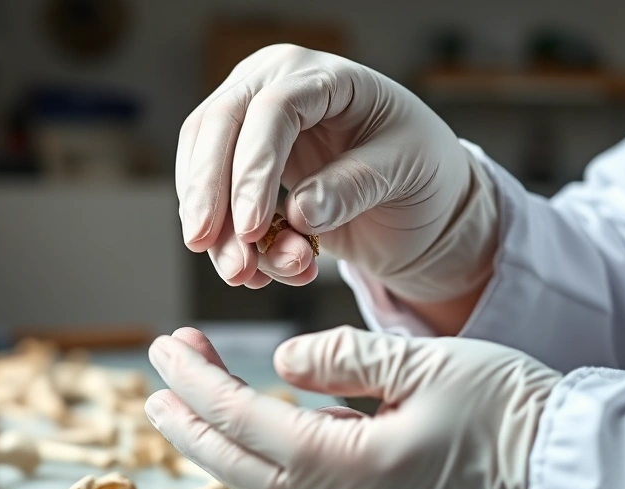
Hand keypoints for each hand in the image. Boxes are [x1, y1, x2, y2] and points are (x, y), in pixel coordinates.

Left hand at [145, 326, 560, 488]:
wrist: (560, 459)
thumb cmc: (507, 411)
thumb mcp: (426, 364)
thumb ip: (346, 359)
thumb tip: (281, 362)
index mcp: (349, 463)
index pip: (247, 420)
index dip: (198, 384)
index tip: (166, 349)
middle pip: (238, 460)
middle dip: (187, 416)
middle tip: (156, 373)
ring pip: (257, 474)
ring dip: (214, 434)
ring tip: (185, 395)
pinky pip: (288, 477)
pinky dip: (252, 448)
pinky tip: (247, 422)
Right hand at [176, 44, 496, 299]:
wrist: (420, 198)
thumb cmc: (423, 169)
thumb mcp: (408, 171)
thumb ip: (355, 186)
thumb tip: (301, 213)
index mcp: (323, 75)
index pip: (272, 109)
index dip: (255, 169)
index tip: (253, 228)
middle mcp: (276, 86)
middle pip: (218, 127)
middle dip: (211, 195)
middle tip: (214, 252)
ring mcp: (251, 123)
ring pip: (202, 165)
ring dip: (216, 228)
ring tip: (246, 276)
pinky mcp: (241, 164)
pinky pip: (214, 200)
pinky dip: (226, 241)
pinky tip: (255, 274)